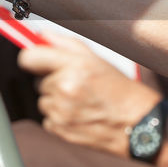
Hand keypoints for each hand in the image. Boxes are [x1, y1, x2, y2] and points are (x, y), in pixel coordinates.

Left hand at [17, 36, 161, 158]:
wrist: (138, 125)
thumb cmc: (120, 90)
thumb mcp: (97, 60)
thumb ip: (66, 44)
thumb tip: (40, 35)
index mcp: (75, 66)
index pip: (29, 58)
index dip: (32, 58)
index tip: (37, 61)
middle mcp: (65, 88)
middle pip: (37, 81)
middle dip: (52, 81)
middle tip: (77, 85)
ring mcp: (61, 111)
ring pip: (43, 101)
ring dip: (56, 101)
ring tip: (82, 102)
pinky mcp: (61, 130)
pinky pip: (48, 120)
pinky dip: (60, 118)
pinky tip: (81, 116)